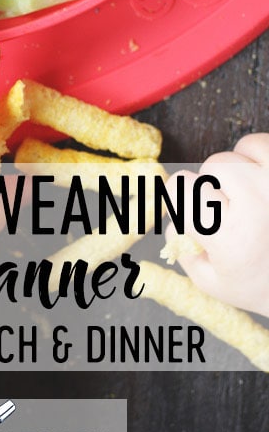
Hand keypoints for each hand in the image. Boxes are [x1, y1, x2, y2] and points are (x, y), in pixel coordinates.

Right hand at [164, 133, 268, 316]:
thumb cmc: (263, 286)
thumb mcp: (214, 282)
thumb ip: (182, 250)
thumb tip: (172, 218)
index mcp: (231, 234)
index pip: (181, 189)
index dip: (182, 200)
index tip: (193, 213)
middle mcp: (257, 203)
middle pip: (211, 167)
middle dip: (214, 186)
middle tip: (230, 210)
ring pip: (238, 151)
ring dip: (238, 169)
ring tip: (248, 194)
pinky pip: (261, 145)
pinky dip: (256, 157)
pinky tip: (261, 181)